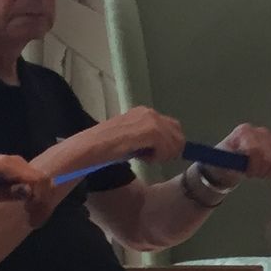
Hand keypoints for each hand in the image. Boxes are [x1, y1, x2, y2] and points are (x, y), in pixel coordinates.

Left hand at [0, 154, 54, 226]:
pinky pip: (29, 180)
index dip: (41, 200)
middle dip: (42, 202)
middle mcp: (12, 161)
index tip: (33, 222)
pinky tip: (27, 207)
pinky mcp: (8, 170)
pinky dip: (33, 195)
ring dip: (39, 200)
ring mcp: (11, 164)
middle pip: (40, 180)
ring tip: (33, 219)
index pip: (38, 180)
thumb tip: (29, 191)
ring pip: (37, 181)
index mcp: (6, 165)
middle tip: (34, 223)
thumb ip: (3, 192)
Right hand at [63, 105, 184, 167]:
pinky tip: (143, 158)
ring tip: (145, 158)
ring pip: (174, 142)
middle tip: (154, 158)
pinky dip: (158, 157)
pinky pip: (167, 148)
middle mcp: (150, 112)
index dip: (171, 143)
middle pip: (178, 133)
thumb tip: (169, 148)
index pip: (173, 126)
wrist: (92, 146)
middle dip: (171, 149)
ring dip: (163, 155)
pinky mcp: (151, 131)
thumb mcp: (133, 137)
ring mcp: (151, 120)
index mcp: (145, 112)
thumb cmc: (108, 145)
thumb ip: (150, 138)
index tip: (159, 155)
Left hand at [215, 123, 270, 180]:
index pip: (256, 149)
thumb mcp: (224, 163)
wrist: (231, 162)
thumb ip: (233, 161)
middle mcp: (259, 132)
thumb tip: (241, 163)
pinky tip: (268, 171)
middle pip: (270, 157)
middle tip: (253, 174)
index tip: (249, 174)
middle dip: (262, 170)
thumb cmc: (225, 162)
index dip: (254, 165)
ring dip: (270, 172)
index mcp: (244, 132)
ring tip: (260, 173)